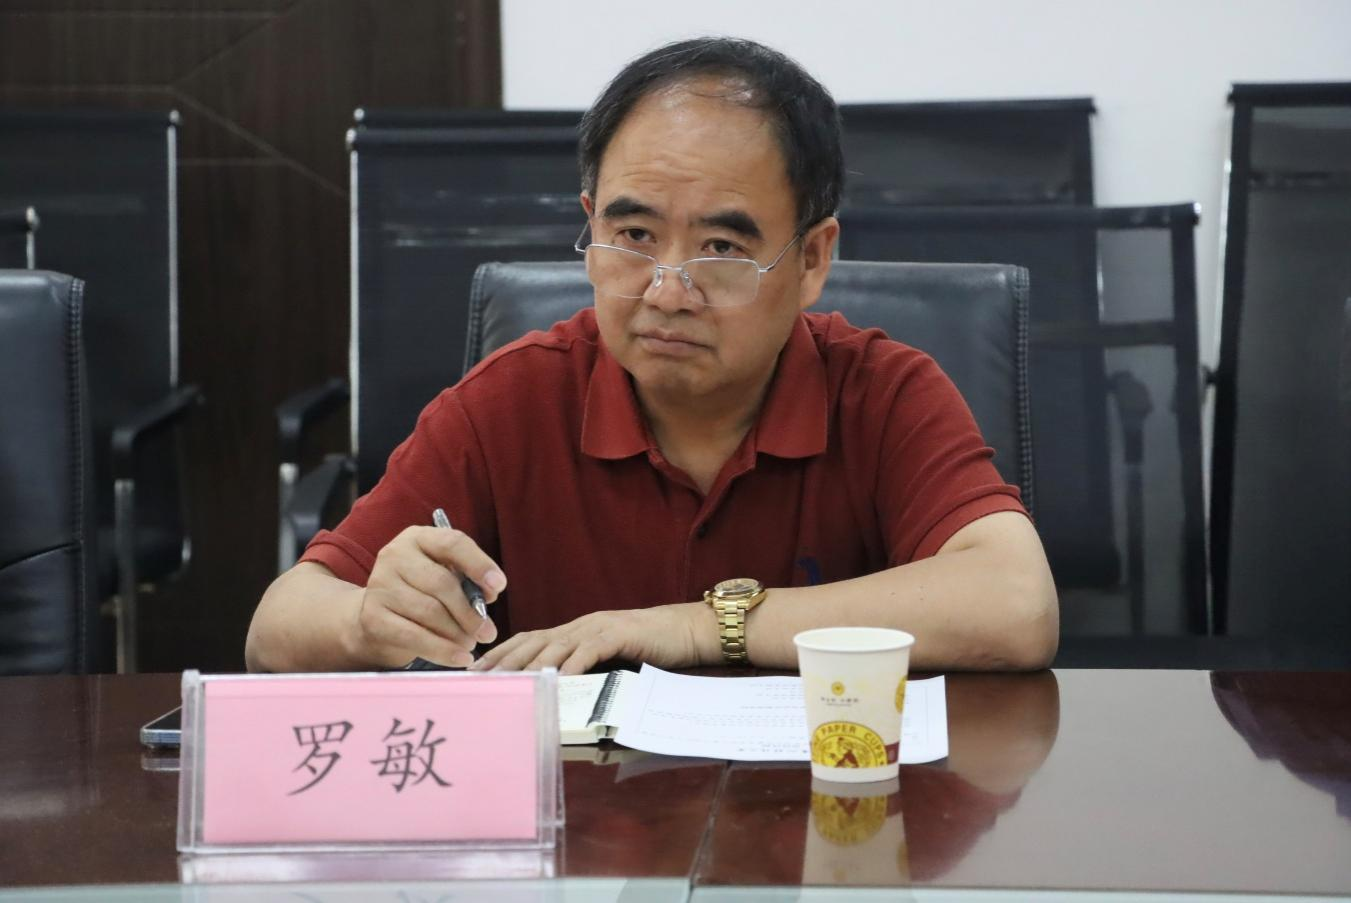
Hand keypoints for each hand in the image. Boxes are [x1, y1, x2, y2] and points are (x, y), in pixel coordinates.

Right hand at [348, 526, 506, 667]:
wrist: (375, 615)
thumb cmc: (421, 592)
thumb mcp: (445, 576)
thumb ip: (468, 580)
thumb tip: (489, 595)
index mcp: (418, 538)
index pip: (453, 543)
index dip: (479, 564)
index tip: (500, 587)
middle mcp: (395, 556)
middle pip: (442, 583)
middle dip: (470, 612)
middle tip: (488, 632)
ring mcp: (380, 585)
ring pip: (429, 612)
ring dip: (457, 633)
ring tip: (471, 644)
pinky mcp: (372, 616)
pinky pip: (413, 636)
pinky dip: (442, 651)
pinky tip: (460, 658)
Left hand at [469, 602, 711, 674]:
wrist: (686, 630)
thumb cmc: (647, 648)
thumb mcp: (607, 657)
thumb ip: (581, 666)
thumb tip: (553, 689)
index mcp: (574, 631)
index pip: (528, 640)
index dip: (501, 654)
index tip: (476, 671)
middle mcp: (580, 625)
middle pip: (533, 641)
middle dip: (504, 660)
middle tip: (479, 678)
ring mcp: (599, 627)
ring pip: (556, 645)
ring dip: (531, 664)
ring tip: (511, 682)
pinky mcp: (620, 634)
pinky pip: (591, 649)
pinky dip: (574, 664)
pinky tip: (559, 677)